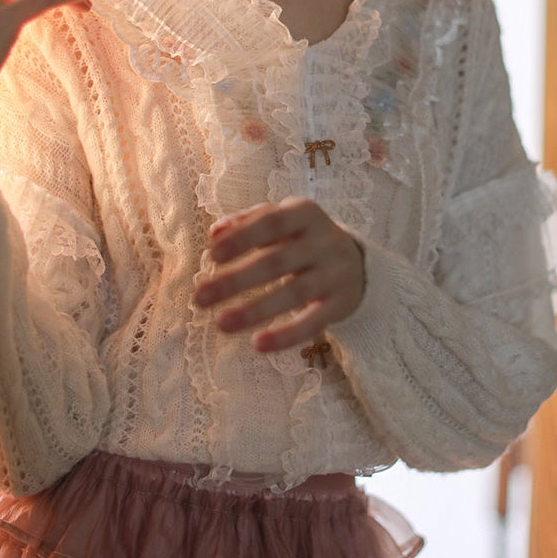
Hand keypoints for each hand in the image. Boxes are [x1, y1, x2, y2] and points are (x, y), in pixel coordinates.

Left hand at [194, 197, 365, 352]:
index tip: (212, 256)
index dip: (242, 238)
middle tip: (199, 298)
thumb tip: (214, 234)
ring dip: (254, 310)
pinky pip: (313, 322)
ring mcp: (336, 273)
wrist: (357, 262)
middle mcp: (324, 240)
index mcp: (305, 213)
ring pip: (293, 294)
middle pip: (276, 262)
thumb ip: (246, 222)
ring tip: (221, 324)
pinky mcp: (342, 304)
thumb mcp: (281, 221)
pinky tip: (258, 345)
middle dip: (236, 280)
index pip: (271, 222)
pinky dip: (286, 335)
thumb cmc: (302, 238)